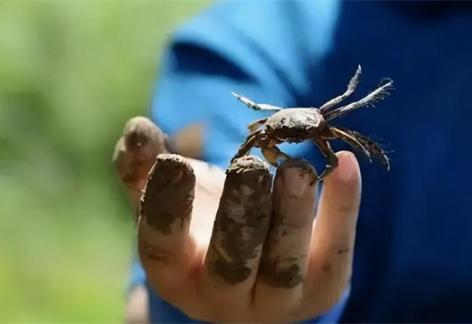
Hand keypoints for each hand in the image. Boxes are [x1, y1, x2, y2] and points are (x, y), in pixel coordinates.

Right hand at [114, 116, 361, 321]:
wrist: (254, 265)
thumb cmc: (201, 224)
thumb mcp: (170, 195)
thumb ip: (144, 164)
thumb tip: (138, 128)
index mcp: (175, 272)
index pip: (163, 246)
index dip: (166, 206)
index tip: (174, 162)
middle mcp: (221, 296)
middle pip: (230, 266)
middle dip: (239, 217)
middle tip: (248, 168)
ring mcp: (274, 300)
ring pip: (283, 268)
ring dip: (291, 217)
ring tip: (296, 169)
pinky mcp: (320, 288)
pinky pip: (334, 253)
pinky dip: (341, 210)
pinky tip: (345, 165)